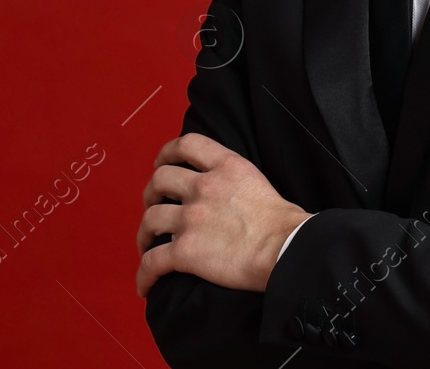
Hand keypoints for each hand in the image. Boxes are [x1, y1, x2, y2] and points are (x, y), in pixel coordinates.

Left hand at [135, 132, 312, 297]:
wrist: (285, 249)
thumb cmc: (284, 224)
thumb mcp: (258, 182)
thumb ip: (235, 180)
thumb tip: (228, 194)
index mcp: (225, 166)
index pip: (187, 145)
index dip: (168, 152)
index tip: (161, 162)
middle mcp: (204, 187)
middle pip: (160, 180)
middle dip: (151, 193)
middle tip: (154, 204)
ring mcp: (191, 219)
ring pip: (150, 219)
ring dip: (144, 233)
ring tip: (147, 243)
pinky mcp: (185, 251)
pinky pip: (152, 262)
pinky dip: (144, 274)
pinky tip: (145, 285)